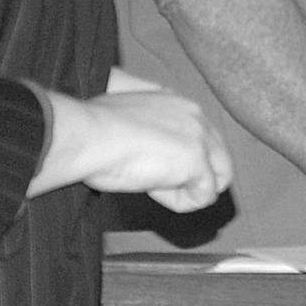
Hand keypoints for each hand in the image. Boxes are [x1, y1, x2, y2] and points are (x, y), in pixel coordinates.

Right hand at [28, 84, 233, 214]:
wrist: (87, 135)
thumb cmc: (93, 131)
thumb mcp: (126, 120)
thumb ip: (147, 129)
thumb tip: (143, 145)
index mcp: (178, 103)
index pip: (200, 139)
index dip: (178, 160)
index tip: (149, 163)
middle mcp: (196, 116)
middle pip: (218, 160)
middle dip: (189, 177)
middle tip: (151, 179)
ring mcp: (199, 138)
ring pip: (214, 180)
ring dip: (186, 190)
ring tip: (152, 184)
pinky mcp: (197, 160)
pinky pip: (204, 197)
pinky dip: (180, 202)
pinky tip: (153, 190)